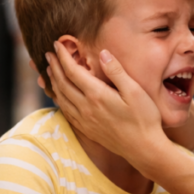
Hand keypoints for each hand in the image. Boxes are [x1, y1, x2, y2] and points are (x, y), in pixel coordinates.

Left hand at [46, 43, 169, 172]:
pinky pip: (66, 111)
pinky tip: (59, 95)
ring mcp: (85, 120)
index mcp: (97, 95)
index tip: (57, 44)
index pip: (72, 71)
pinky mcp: (87, 129)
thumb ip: (117, 72)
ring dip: (53, 82)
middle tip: (49, 54)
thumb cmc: (144, 118)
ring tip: (49, 71)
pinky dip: (58, 99)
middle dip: (54, 67)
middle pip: (62, 83)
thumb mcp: (135, 91)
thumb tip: (102, 53)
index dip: (62, 57)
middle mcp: (86, 108)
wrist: (144, 149)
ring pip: (61, 98)